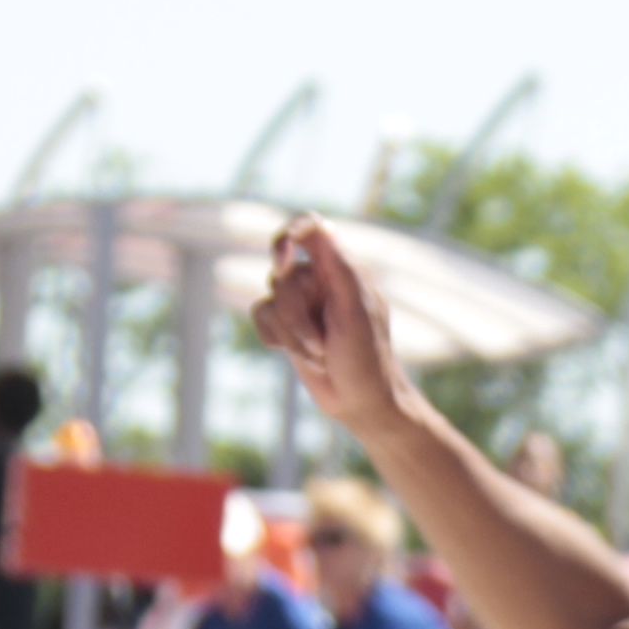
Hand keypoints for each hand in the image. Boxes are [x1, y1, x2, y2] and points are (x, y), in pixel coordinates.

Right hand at [253, 216, 413, 440]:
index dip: (288, 235)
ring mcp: (300, 302)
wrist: (361, 403)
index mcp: (343, 268)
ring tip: (320, 355)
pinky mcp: (284, 323)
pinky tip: (303, 357)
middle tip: (323, 344)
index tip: (283, 256)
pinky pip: (260, 317)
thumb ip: (340, 266)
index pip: (309, 228)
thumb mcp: (357, 310)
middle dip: (296, 317)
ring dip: (292, 336)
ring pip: (269, 301)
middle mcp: (319, 279)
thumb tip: (321, 224)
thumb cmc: (367, 359)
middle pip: (281, 277)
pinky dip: (279, 341)